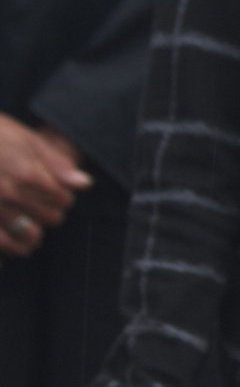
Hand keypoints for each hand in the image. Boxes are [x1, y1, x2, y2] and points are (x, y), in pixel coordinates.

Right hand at [0, 115, 87, 257]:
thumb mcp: (24, 139)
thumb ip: (55, 162)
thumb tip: (84, 183)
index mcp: (27, 173)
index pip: (63, 198)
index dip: (63, 195)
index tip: (56, 192)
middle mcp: (11, 194)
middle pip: (51, 217)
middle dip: (51, 211)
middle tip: (42, 205)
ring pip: (30, 234)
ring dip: (35, 230)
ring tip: (32, 225)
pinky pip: (4, 244)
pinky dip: (14, 246)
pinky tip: (19, 244)